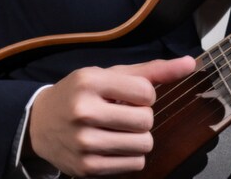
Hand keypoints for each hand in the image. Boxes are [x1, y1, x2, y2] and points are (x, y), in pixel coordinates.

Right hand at [27, 56, 194, 176]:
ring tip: (120, 130)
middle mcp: (84, 112)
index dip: (145, 94)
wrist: (39, 123)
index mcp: (91, 82)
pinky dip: (132, 156)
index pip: (145, 92)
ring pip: (143, 145)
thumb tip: (191, 63)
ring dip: (139, 138)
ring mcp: (84, 143)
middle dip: (143, 117)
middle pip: (146, 120)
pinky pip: (134, 165)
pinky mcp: (86, 169)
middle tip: (125, 113)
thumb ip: (152, 70)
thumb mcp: (110, 74)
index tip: (130, 95)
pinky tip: (114, 145)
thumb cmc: (81, 93)